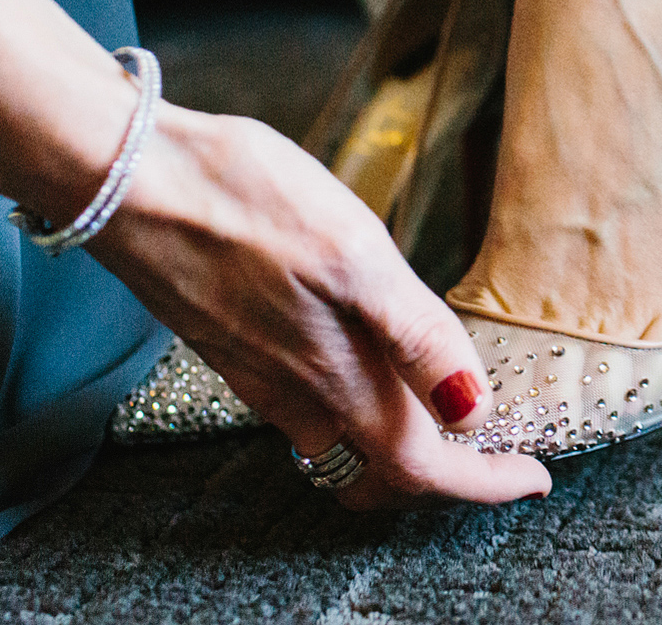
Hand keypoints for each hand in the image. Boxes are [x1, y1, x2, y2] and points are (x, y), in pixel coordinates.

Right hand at [85, 105, 549, 508]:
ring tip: (444, 416)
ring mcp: (260, 378)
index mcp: (342, 380)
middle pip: (385, 473)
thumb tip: (472, 410)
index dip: (487, 483)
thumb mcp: (357, 256)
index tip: (534, 479)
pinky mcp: (232, 350)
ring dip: (397, 449)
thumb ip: (416, 338)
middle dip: (446, 476)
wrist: (127, 179)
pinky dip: (353, 414)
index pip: (427, 470)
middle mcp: (300, 397)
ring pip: (343, 448)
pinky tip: (366, 368)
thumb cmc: (246, 202)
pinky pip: (306, 415)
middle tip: (498, 453)